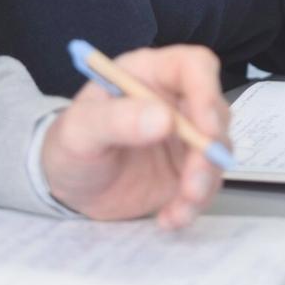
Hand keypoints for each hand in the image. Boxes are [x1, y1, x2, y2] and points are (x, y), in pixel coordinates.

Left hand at [41, 45, 228, 228]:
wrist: (67, 186)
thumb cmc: (69, 144)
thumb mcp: (79, 130)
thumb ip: (115, 120)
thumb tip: (163, 119)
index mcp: (148, 74)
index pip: (194, 66)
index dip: (207, 92)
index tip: (205, 129)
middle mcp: (174, 100)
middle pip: (215, 111)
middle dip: (209, 150)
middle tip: (192, 183)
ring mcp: (184, 136)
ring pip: (217, 150)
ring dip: (206, 181)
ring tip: (180, 207)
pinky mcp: (186, 169)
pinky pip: (207, 183)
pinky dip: (194, 205)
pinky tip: (169, 218)